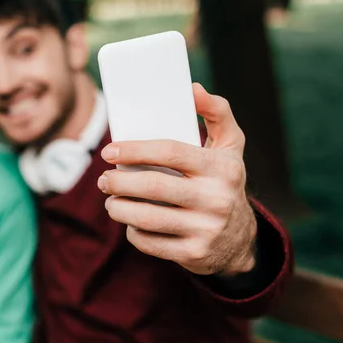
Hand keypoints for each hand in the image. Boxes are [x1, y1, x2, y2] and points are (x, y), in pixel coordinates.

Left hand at [98, 83, 256, 275]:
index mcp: (222, 168)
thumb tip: (192, 89)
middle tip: (103, 179)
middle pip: (153, 186)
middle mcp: (217, 199)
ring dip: (118, 207)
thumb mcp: (231, 147)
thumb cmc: (225, 182)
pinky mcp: (194, 254)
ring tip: (110, 201)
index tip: (109, 150)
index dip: (135, 149)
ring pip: (146, 217)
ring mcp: (206, 229)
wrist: (240, 241)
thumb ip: (217, 113)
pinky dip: (132, 232)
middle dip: (118, 181)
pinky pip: (150, 242)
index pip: (170, 152)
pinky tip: (129, 223)